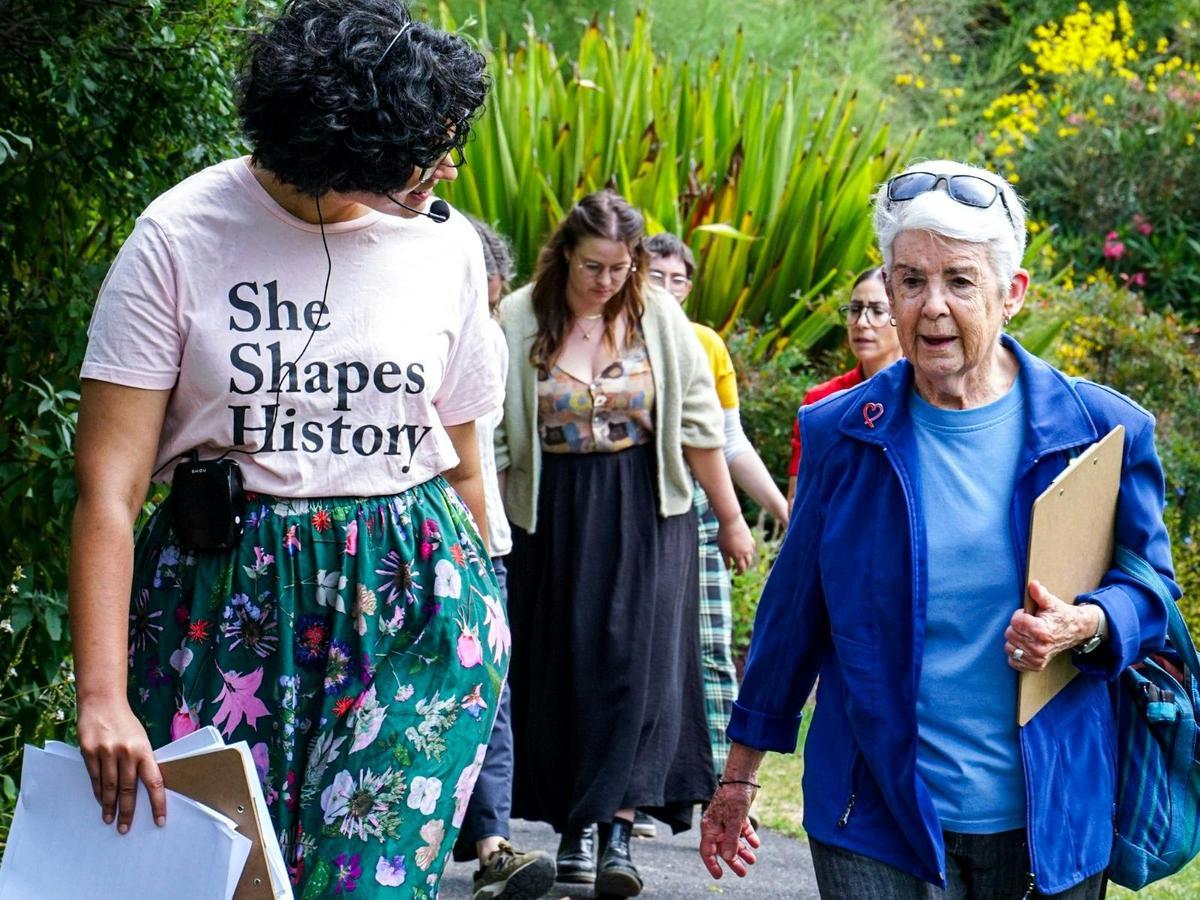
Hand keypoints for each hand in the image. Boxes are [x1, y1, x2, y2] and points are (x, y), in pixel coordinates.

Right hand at [77, 696, 165, 832]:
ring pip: (108, 787)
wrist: (102, 702)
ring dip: (109, 806)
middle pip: (128, 790)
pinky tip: (100, 802)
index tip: (159, 821)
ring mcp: (105, 753)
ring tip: (110, 820)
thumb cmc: (126, 723)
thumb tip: (145, 786)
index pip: (154, 782)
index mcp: (144, 750)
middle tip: (125, 829)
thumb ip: (142, 760)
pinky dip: (98, 792)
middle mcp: (125, 753)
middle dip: (127, 812)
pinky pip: (94, 778)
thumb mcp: (141, 739)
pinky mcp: (88, 753)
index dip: (157, 804)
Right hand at [700, 782, 760, 878]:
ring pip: (733, 840)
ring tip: (753, 860)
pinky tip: (756, 843)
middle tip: (743, 873)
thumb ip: (731, 840)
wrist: (742, 777)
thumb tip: (728, 858)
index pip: (707, 850)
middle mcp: (716, 825)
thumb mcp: (734, 821)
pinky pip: (742, 830)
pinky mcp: (737, 815)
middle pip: (722, 848)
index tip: (719, 875)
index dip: (712, 864)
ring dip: (742, 851)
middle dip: (732, 861)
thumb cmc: (733, 796)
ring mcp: (727, 820)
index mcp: (709, 826)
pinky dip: (749, 837)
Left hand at [717, 517, 754, 573]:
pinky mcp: (750, 537)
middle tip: (738, 568)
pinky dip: (749, 551)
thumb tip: (728, 569)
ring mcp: (749, 544)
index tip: (735, 573)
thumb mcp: (722, 549)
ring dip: (746, 559)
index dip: (739, 573)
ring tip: (740, 559)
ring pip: (750, 555)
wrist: (731, 521)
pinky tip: (745, 550)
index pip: (741, 569)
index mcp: (738, 556)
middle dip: (743, 567)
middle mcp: (746, 552)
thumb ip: (726, 560)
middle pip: (747, 564)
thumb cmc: (724, 535)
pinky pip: (752, 547)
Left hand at [1004, 580, 1099, 670]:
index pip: (1015, 621)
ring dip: (1015, 640)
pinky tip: (1025, 646)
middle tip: (1029, 625)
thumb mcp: (1051, 603)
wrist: (1075, 631)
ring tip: (1027, 635)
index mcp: (1041, 631)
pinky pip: (1013, 661)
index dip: (1020, 615)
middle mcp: (1039, 648)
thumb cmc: (1061, 616)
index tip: (1029, 615)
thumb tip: (1032, 584)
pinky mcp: (1036, 666)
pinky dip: (1016, 654)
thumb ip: (1039, 594)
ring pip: (1009, 647)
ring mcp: (1037, 658)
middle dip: (1017, 627)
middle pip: (1010, 634)